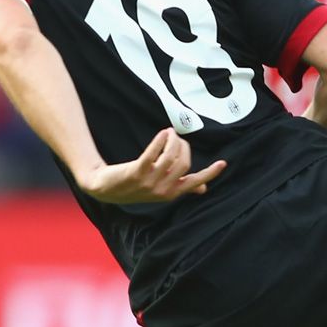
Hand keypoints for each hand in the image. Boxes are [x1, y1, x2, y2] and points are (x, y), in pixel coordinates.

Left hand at [76, 128, 225, 203]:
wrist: (103, 189)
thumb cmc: (134, 187)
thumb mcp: (159, 189)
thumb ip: (181, 187)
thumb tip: (202, 189)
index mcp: (170, 193)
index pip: (194, 182)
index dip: (210, 173)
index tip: (223, 163)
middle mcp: (162, 190)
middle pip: (184, 164)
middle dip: (183, 146)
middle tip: (176, 137)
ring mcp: (149, 182)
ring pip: (170, 157)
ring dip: (173, 140)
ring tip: (169, 132)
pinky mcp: (136, 172)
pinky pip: (152, 154)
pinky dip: (160, 141)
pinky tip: (162, 133)